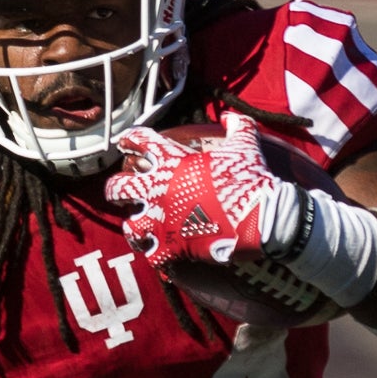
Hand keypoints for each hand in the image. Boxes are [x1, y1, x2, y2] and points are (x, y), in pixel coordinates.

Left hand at [111, 114, 303, 270]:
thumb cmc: (250, 178)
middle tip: (119, 192)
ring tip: (138, 229)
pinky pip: (154, 257)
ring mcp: (162, 220)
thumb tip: (230, 116)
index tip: (126, 143)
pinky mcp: (172, 247)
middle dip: (116, 190)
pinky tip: (164, 260)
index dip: (130, 140)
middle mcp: (159, 190)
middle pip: (119, 188)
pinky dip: (159, 259)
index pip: (140, 142)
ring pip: (130, 227)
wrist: (261, 216)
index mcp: (172, 161)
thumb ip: (237, 125)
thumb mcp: (245, 144)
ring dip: (134, 228)